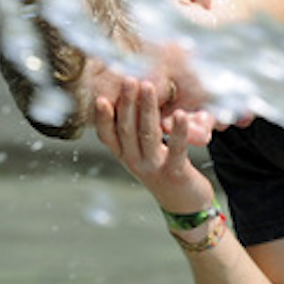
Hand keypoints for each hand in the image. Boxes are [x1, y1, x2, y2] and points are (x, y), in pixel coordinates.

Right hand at [94, 81, 215, 213]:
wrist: (183, 204)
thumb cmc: (161, 168)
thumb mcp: (141, 151)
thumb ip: (133, 130)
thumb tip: (125, 95)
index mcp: (125, 155)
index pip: (108, 136)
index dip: (102, 118)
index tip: (100, 97)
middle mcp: (135, 162)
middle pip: (127, 130)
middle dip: (127, 103)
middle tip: (129, 79)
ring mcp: (154, 169)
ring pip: (148, 134)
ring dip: (147, 109)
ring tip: (148, 86)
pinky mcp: (174, 173)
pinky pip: (176, 149)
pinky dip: (178, 131)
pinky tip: (181, 114)